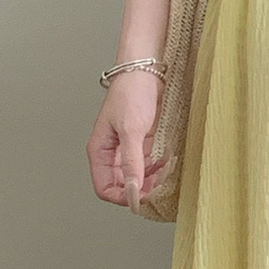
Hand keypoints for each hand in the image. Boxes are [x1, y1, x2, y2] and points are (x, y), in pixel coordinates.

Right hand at [86, 70, 166, 206]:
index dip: (121, 196)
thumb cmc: (132, 93)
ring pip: (140, 178)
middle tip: (159, 184)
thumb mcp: (131, 130)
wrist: (147, 71)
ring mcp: (129, 150)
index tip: (141, 197)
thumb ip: (131, 161)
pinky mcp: (144, 145)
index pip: (104, 188)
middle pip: (123, 186)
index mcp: (100, 151)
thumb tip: (132, 189)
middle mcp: (113, 154)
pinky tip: (168, 162)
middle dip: (142, 188)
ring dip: (154, 179)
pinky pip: (151, 166)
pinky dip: (160, 168)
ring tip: (166, 170)